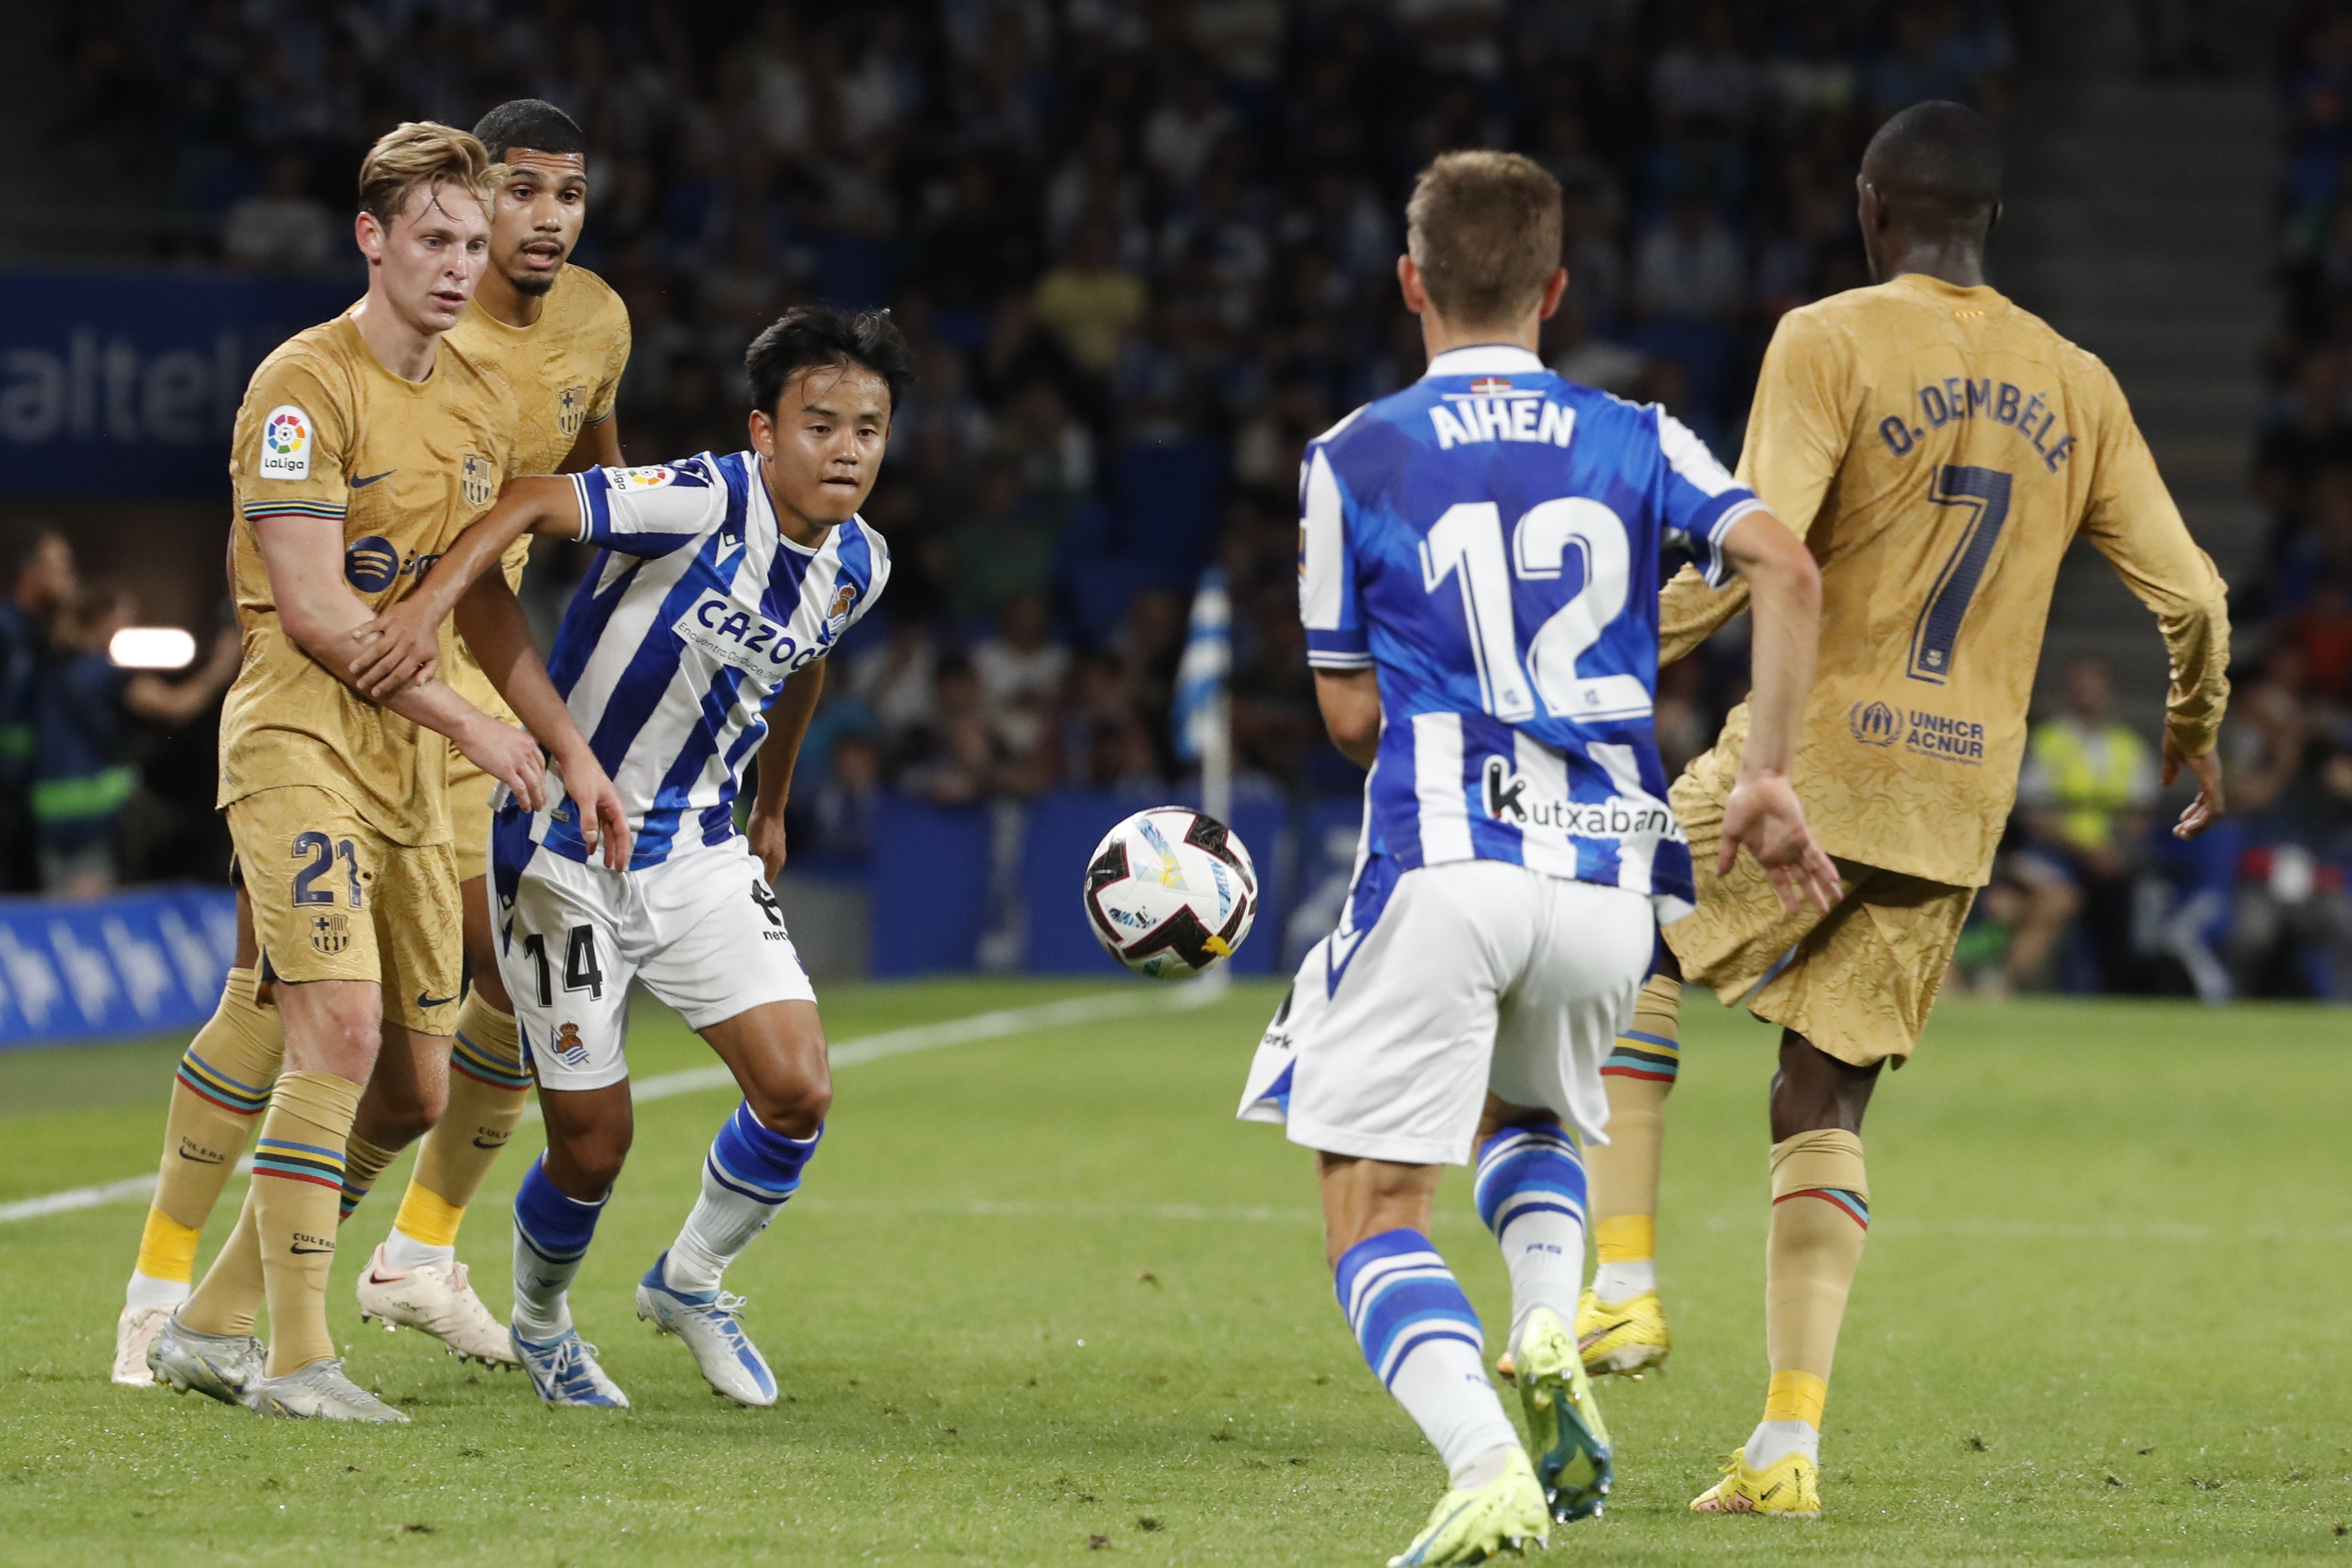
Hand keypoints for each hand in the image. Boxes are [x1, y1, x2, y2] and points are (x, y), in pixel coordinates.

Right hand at [347, 599, 442, 699]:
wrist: (427, 611)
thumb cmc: (428, 637)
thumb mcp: (435, 656)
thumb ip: (429, 672)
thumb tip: (418, 685)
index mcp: (416, 655)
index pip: (400, 674)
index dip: (387, 684)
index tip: (375, 693)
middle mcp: (406, 644)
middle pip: (387, 664)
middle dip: (372, 676)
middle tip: (360, 685)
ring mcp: (396, 631)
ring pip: (378, 648)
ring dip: (365, 658)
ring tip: (352, 668)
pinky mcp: (389, 619)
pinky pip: (375, 625)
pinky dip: (364, 629)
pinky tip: (353, 636)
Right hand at [457, 716, 548, 812]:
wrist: (471, 727)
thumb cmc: (482, 729)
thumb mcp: (508, 734)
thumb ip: (515, 746)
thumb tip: (512, 757)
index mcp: (528, 742)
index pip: (541, 764)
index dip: (542, 777)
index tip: (541, 785)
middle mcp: (527, 752)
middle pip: (539, 775)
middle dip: (542, 790)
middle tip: (542, 801)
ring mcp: (518, 761)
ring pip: (534, 784)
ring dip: (537, 798)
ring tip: (537, 808)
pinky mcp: (507, 771)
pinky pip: (520, 789)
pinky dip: (525, 800)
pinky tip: (525, 807)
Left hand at [551, 747, 631, 870]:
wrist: (572, 756)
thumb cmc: (582, 775)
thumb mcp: (585, 798)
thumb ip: (589, 819)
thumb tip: (592, 840)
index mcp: (614, 806)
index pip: (622, 832)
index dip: (622, 850)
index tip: (619, 865)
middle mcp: (610, 807)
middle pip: (616, 833)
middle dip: (615, 850)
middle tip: (613, 868)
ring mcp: (601, 805)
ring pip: (606, 829)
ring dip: (605, 844)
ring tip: (602, 861)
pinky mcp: (591, 803)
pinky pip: (595, 823)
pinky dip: (593, 834)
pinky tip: (588, 844)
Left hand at [747, 808, 786, 882]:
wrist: (768, 808)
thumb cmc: (763, 829)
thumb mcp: (758, 850)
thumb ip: (756, 865)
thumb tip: (754, 879)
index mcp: (777, 863)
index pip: (767, 882)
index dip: (757, 886)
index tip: (744, 888)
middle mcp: (778, 858)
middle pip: (765, 873)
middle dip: (754, 876)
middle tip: (739, 878)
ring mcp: (775, 848)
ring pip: (763, 863)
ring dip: (753, 865)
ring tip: (740, 867)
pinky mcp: (770, 840)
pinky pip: (761, 853)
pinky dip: (753, 856)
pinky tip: (745, 854)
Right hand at [1720, 771, 1841, 915]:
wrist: (1756, 784)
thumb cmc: (1741, 806)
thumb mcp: (1730, 834)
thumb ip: (1728, 855)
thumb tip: (1719, 874)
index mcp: (1766, 856)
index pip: (1780, 882)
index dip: (1788, 897)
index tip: (1794, 913)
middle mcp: (1783, 853)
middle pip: (1801, 879)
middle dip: (1812, 895)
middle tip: (1824, 912)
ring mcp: (1794, 844)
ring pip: (1812, 869)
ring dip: (1824, 884)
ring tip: (1837, 898)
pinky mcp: (1802, 834)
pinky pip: (1816, 854)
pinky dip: (1825, 866)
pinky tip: (1833, 878)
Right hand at [2162, 731, 2224, 838]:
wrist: (2187, 721)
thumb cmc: (2179, 735)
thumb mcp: (2171, 757)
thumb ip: (2170, 771)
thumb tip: (2166, 783)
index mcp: (2207, 775)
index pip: (2205, 801)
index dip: (2194, 813)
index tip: (2180, 822)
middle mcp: (2214, 779)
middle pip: (2210, 810)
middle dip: (2196, 825)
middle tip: (2180, 834)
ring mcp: (2215, 780)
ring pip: (2214, 813)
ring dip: (2199, 826)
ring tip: (2182, 834)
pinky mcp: (2212, 781)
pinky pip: (2213, 808)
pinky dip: (2203, 820)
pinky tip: (2189, 827)